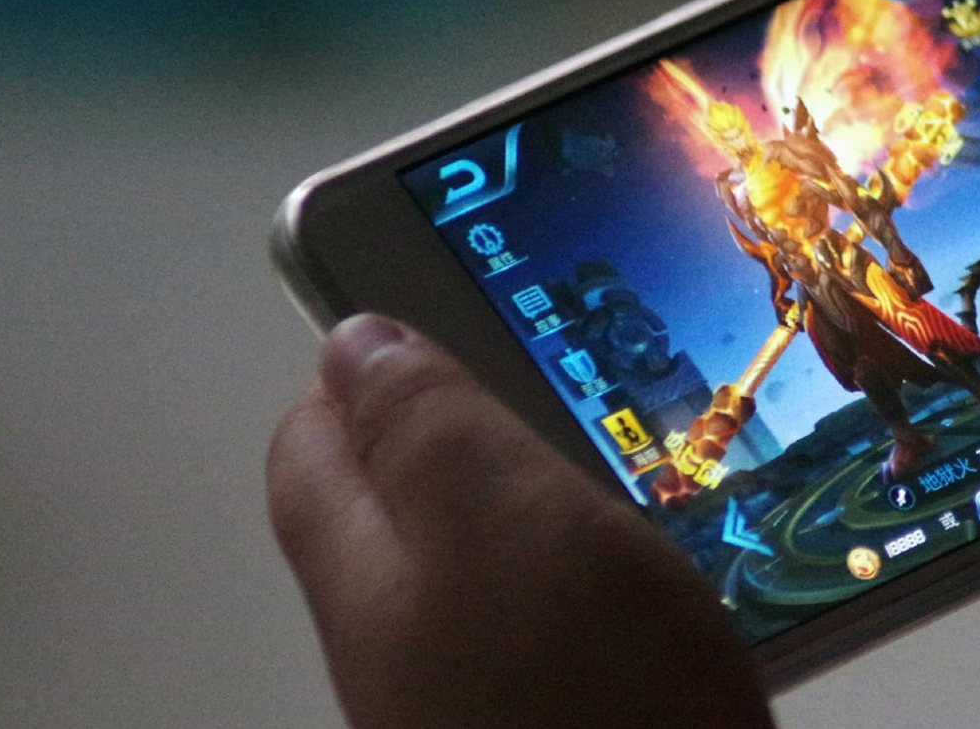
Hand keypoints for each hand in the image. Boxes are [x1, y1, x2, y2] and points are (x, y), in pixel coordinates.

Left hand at [267, 314, 776, 728]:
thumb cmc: (583, 705)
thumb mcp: (497, 519)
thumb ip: (423, 425)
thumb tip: (355, 341)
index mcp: (367, 562)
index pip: (314, 434)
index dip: (364, 354)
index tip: (444, 292)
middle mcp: (405, 629)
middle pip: (403, 495)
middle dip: (465, 417)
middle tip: (559, 363)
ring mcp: (482, 682)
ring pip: (492, 553)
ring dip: (548, 490)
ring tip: (629, 445)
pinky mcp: (563, 715)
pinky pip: (562, 613)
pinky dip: (601, 566)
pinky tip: (665, 561)